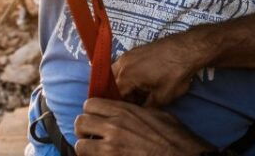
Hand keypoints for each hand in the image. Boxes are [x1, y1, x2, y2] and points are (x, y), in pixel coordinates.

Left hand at [74, 98, 211, 155]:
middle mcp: (114, 127)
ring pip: (80, 146)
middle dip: (83, 130)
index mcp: (124, 111)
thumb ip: (136, 112)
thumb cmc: (174, 137)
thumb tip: (126, 112)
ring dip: (86, 148)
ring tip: (95, 151)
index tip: (96, 118)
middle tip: (91, 136)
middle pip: (80, 122)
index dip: (91, 111)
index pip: (90, 104)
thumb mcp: (156, 114)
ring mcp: (111, 148)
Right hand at [113, 30, 208, 106]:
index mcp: (125, 76)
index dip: (122, 106)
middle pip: (112, 84)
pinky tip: (143, 81)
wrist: (187, 49)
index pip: (114, 97)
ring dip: (124, 84)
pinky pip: (124, 65)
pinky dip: (128, 75)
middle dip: (120, 95)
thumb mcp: (162, 97)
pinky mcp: (135, 50)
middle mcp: (121, 63)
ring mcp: (128, 54)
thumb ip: (145, 107)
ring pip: (117, 74)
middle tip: (135, 102)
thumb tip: (139, 112)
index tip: (132, 111)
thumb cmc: (175, 74)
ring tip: (139, 92)